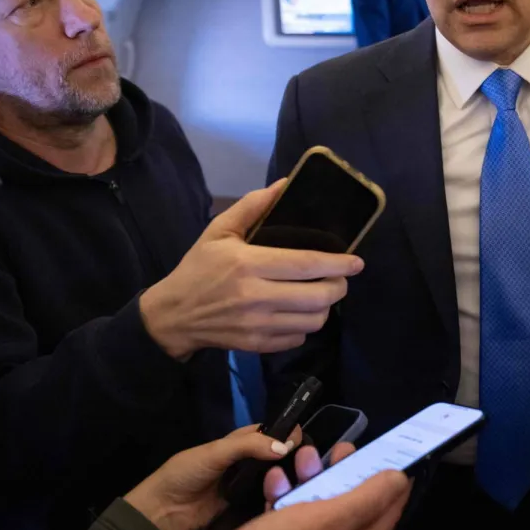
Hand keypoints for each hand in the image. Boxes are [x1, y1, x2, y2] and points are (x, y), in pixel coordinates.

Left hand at [123, 424, 356, 529]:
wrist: (164, 511)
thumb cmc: (186, 473)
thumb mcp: (215, 453)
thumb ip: (248, 446)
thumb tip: (285, 446)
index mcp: (236, 443)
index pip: (267, 432)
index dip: (284, 432)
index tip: (303, 438)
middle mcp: (244, 463)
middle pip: (274, 456)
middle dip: (291, 457)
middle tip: (310, 463)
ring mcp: (245, 486)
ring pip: (273, 478)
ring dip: (286, 478)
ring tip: (306, 480)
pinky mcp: (245, 508)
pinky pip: (265, 499)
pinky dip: (277, 498)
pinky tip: (292, 498)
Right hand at [139, 181, 364, 359]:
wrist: (172, 315)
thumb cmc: (198, 268)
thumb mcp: (219, 231)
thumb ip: (251, 206)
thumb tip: (283, 185)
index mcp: (249, 264)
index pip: (307, 264)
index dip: (338, 263)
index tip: (356, 261)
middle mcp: (256, 297)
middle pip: (318, 296)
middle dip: (339, 286)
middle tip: (340, 278)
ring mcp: (258, 325)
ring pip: (313, 321)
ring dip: (325, 307)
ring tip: (321, 295)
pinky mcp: (256, 345)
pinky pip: (297, 338)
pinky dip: (305, 326)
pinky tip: (299, 313)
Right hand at [170, 471, 411, 529]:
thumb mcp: (330, 520)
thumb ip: (367, 498)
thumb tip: (400, 478)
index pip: (387, 510)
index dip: (391, 479)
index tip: (388, 449)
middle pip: (352, 503)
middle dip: (347, 471)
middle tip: (340, 448)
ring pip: (318, 503)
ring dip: (312, 476)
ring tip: (303, 456)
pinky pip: (288, 511)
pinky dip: (284, 491)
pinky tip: (273, 478)